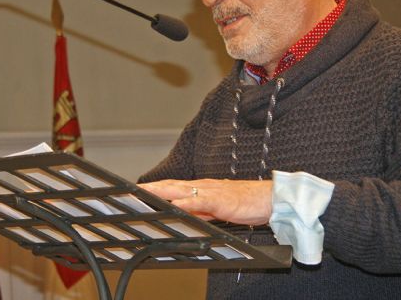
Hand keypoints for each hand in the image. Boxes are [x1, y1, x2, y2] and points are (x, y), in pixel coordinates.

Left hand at [139, 179, 272, 225]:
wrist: (268, 199)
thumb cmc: (245, 203)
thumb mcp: (217, 209)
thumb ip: (201, 211)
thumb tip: (183, 215)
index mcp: (201, 188)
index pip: (173, 186)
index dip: (155, 187)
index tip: (138, 190)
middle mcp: (202, 186)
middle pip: (171, 185)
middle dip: (151, 187)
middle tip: (132, 190)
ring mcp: (210, 192)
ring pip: (180, 189)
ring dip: (161, 191)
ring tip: (144, 194)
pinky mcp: (219, 200)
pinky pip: (198, 202)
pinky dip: (184, 204)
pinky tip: (173, 206)